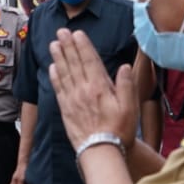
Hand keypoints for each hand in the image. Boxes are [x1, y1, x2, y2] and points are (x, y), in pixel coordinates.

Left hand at [48, 29, 137, 150]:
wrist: (101, 152)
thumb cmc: (119, 131)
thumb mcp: (130, 107)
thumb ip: (126, 85)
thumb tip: (125, 67)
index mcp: (100, 87)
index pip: (90, 61)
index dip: (83, 46)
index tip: (77, 33)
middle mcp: (83, 90)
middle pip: (74, 63)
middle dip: (68, 46)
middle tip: (61, 32)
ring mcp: (72, 100)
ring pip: (64, 73)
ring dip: (58, 57)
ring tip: (53, 44)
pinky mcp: (66, 110)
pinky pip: (58, 89)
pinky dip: (55, 77)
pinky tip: (52, 68)